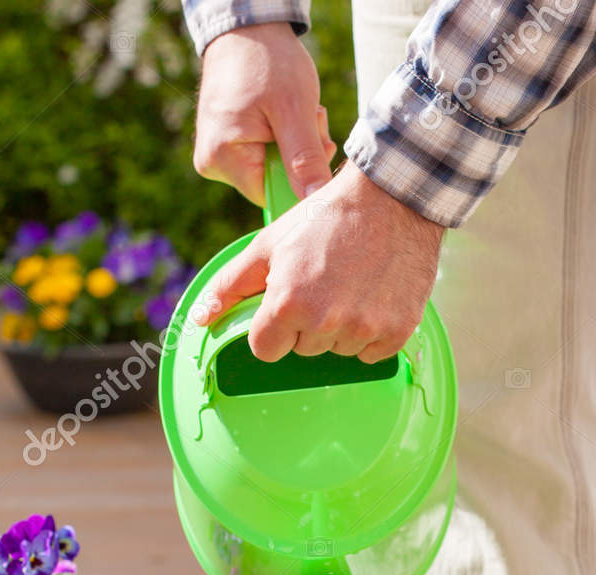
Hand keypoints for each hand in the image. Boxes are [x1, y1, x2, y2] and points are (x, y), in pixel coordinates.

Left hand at [191, 162, 446, 363]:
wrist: (392, 198)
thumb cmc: (325, 217)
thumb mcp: (269, 244)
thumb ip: (232, 284)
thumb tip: (200, 318)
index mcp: (288, 302)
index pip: (265, 350)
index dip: (273, 327)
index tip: (287, 302)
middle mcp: (325, 323)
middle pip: (304, 350)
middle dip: (309, 324)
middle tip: (325, 282)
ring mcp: (363, 330)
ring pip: (339, 352)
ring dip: (341, 328)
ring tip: (352, 284)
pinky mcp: (395, 332)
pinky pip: (372, 354)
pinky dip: (372, 332)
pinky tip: (374, 296)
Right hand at [194, 22, 335, 204]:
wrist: (248, 27)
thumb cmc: (268, 60)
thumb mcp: (294, 111)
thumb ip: (305, 160)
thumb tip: (316, 201)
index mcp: (222, 159)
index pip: (273, 197)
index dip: (302, 177)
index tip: (318, 143)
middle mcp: (212, 162)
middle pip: (273, 183)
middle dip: (301, 157)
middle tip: (312, 119)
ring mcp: (217, 153)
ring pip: (273, 168)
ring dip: (297, 144)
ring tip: (297, 109)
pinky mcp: (225, 143)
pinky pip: (264, 155)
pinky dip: (284, 137)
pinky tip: (286, 112)